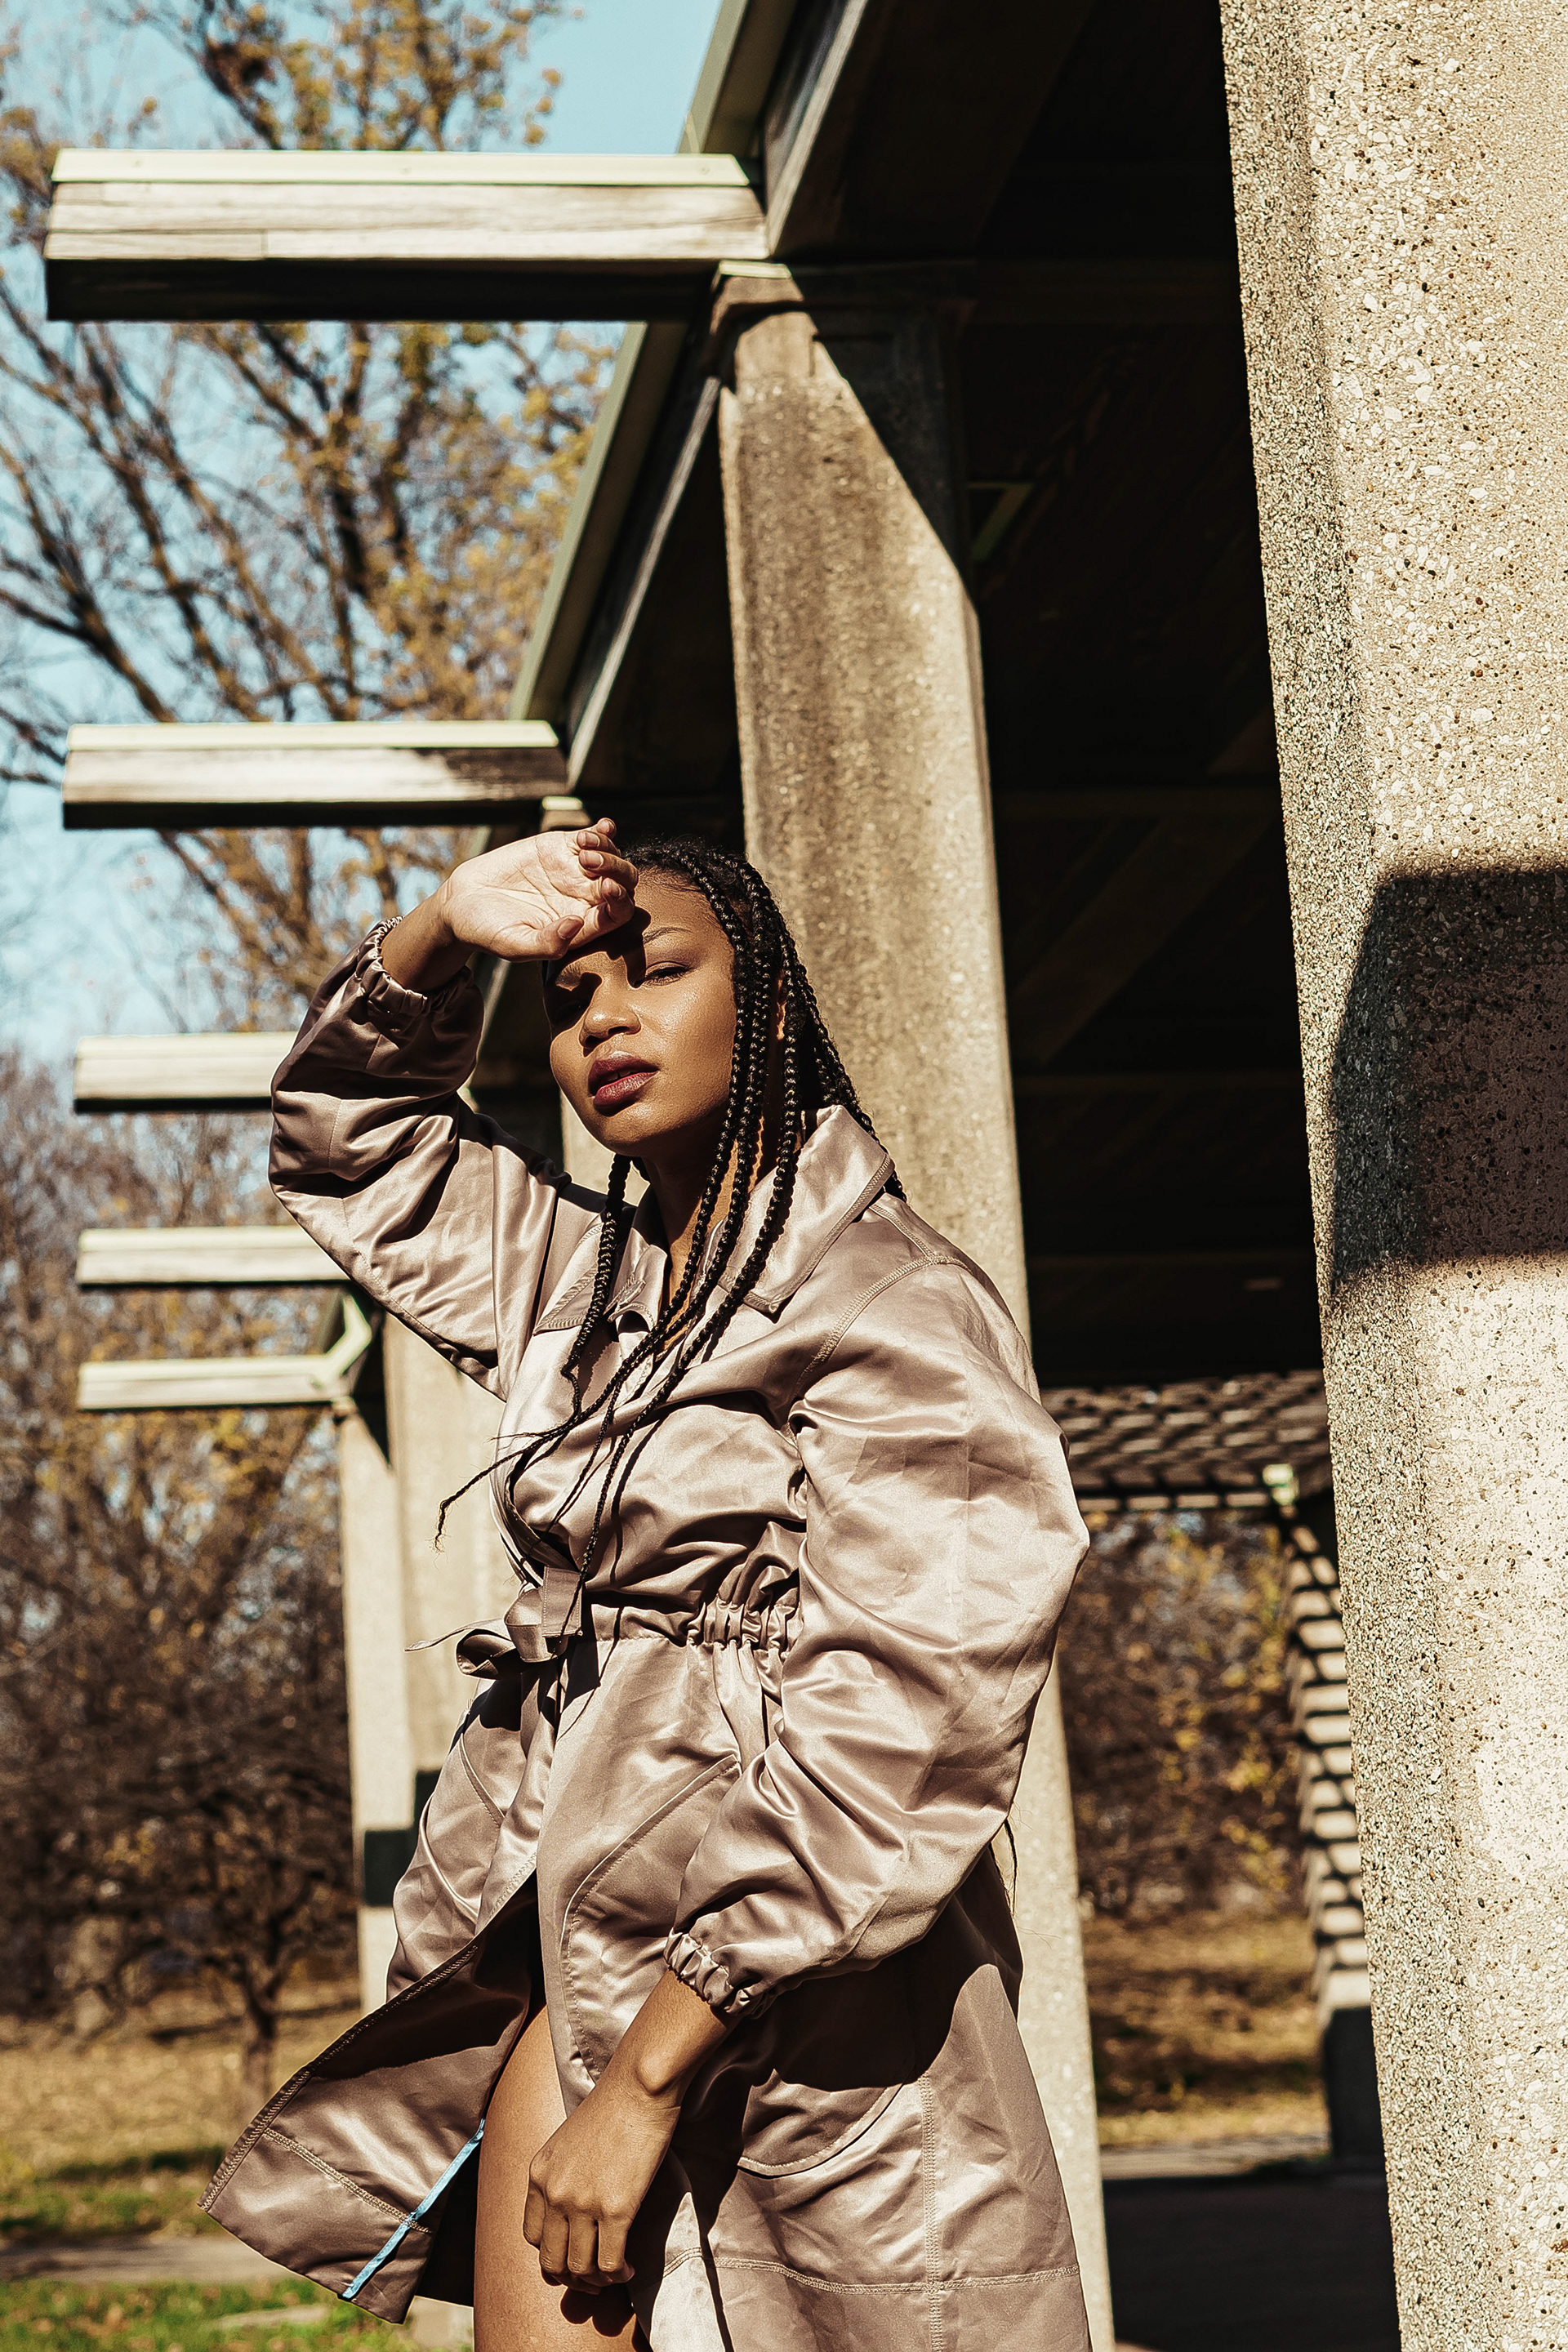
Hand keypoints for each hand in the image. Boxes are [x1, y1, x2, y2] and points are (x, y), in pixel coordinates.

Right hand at [381, 820, 636, 992]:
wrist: (464, 903)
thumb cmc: (490, 933)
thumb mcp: (515, 945)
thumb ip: (547, 944)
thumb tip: (577, 924)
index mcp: (583, 925)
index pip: (617, 914)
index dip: (620, 903)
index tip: (607, 892)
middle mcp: (585, 898)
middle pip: (623, 883)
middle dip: (618, 872)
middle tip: (592, 866)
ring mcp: (576, 872)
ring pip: (612, 858)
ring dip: (607, 851)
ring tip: (581, 850)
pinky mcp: (561, 847)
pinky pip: (593, 837)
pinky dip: (602, 831)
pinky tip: (599, 828)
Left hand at [522, 1969, 726, 2294]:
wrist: (639, 2085)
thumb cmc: (612, 2105)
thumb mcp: (568, 2141)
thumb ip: (563, 2175)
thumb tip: (574, 2211)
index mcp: (539, 2174)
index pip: (531, 2237)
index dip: (552, 2256)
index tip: (573, 2258)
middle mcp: (554, 2193)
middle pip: (551, 2262)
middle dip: (572, 2280)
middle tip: (594, 2280)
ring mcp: (583, 2204)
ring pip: (580, 2269)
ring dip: (598, 2282)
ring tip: (616, 2275)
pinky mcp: (616, 2210)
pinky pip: (610, 2263)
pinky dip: (620, 2275)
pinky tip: (630, 2269)